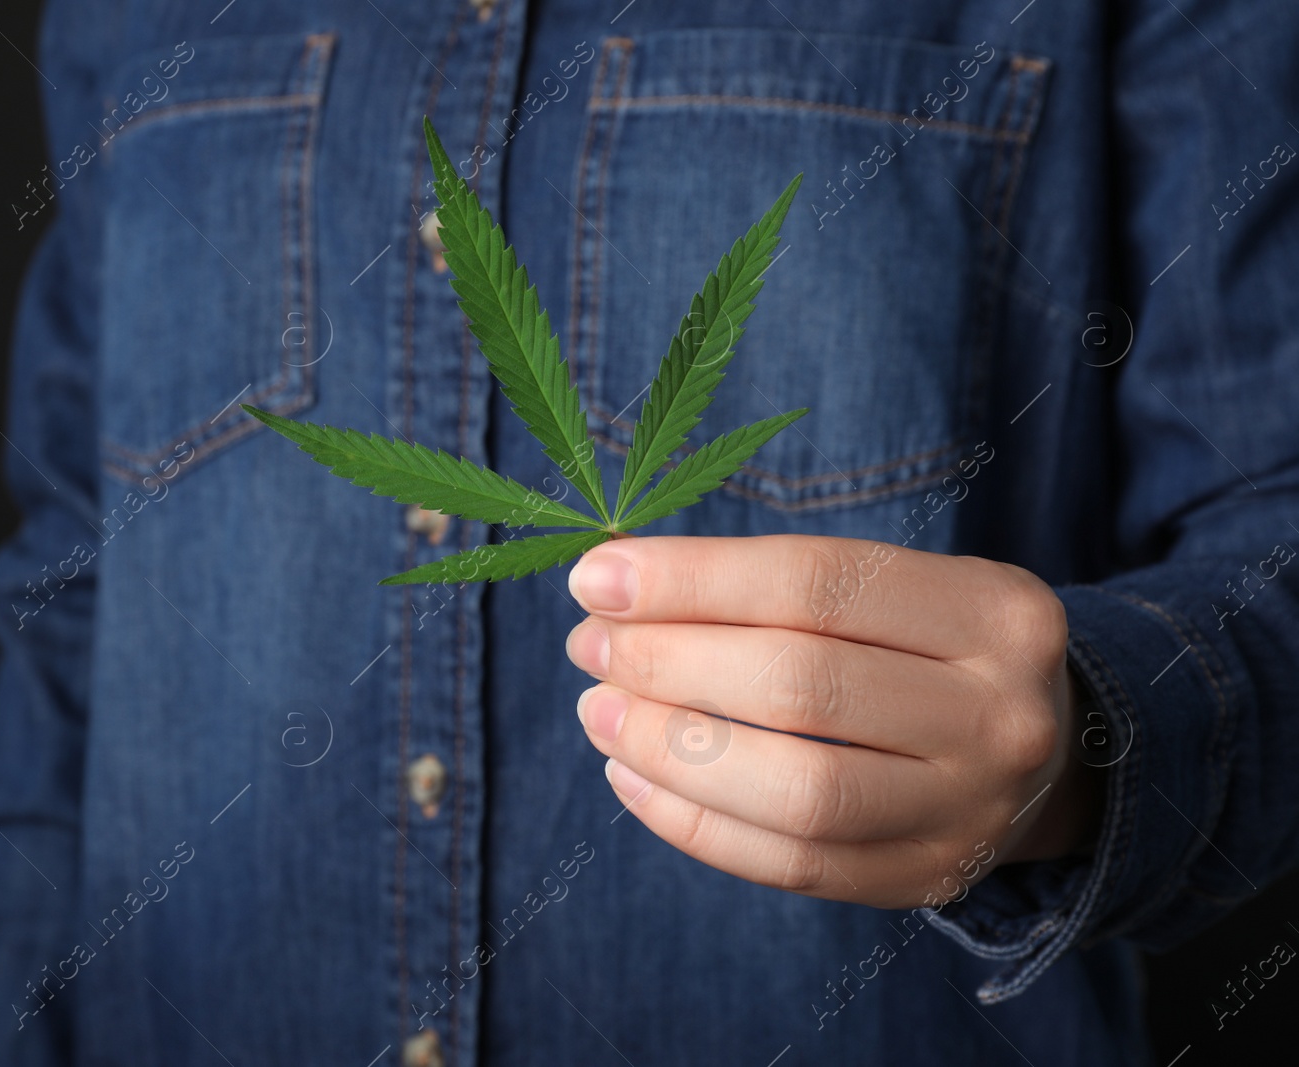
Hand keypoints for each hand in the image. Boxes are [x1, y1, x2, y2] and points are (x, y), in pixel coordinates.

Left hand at [564, 535, 1102, 908]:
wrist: (1047, 755)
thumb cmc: (928, 650)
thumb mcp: (893, 591)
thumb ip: (770, 586)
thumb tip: (614, 586)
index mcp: (993, 610)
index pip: (815, 582)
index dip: (692, 579)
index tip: (596, 578)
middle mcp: (999, 713)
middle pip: (800, 685)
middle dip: (668, 662)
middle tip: (590, 646)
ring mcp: (971, 812)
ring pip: (796, 791)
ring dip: (671, 749)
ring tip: (600, 713)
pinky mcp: (928, 881)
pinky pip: (791, 866)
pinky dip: (693, 824)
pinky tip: (633, 778)